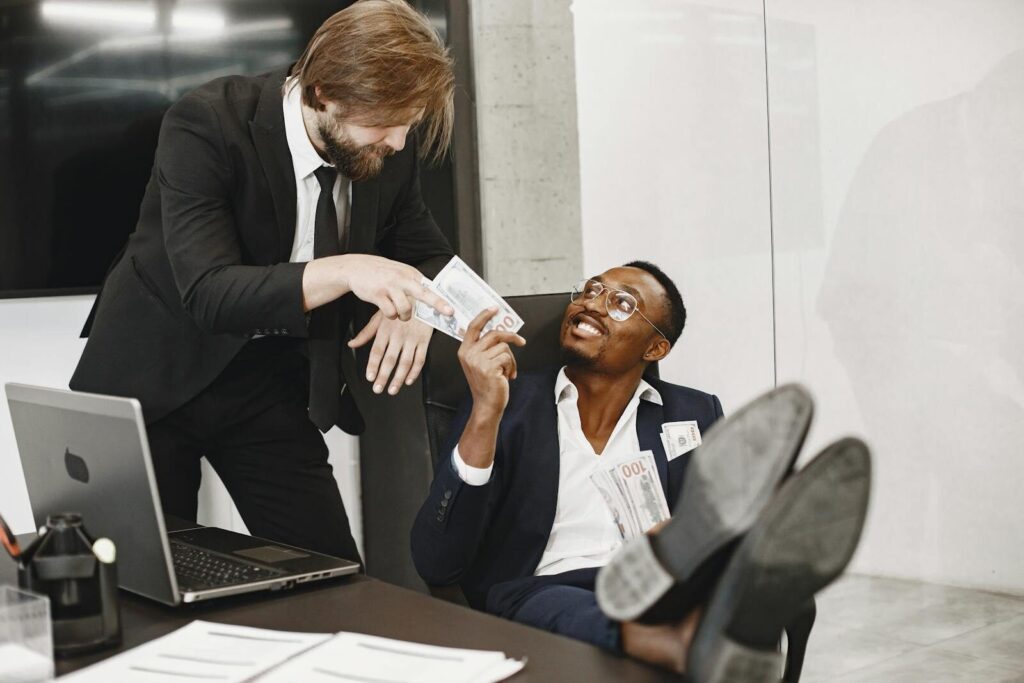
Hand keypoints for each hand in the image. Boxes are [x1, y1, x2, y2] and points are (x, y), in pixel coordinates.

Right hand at [303, 254, 453, 319]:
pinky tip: (386, 309)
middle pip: (424, 293)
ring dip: (403, 316)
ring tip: (398, 313)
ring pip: (405, 309)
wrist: (357, 267)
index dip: (441, 301)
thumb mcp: (400, 273)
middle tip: (449, 312)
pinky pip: (390, 312)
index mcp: (410, 274)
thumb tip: (430, 295)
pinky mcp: (378, 294)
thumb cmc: (382, 273)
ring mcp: (390, 286)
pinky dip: (390, 315)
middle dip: (437, 304)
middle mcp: (402, 278)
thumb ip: (413, 282)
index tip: (451, 310)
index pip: (429, 288)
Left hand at [349, 311, 432, 394]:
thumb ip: (366, 333)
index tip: (370, 377)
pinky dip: (415, 371)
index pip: (377, 351)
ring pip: (405, 362)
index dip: (373, 365)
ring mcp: (412, 339)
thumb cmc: (398, 306)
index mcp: (385, 329)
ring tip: (392, 389)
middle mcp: (398, 335)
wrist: (421, 296)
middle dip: (384, 376)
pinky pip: (420, 359)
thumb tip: (352, 344)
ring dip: (399, 378)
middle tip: (378, 389)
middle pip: (390, 359)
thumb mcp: (379, 316)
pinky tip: (409, 380)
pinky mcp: (425, 340)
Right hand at [457, 308, 526, 416]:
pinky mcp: (489, 367)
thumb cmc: (486, 385)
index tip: (495, 308)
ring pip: (504, 347)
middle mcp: (469, 354)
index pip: (473, 327)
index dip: (484, 315)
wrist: (487, 405)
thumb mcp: (480, 363)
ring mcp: (478, 360)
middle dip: (511, 337)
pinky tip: (506, 377)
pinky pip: (508, 358)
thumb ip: (484, 348)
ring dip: (510, 360)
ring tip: (507, 372)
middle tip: (521, 342)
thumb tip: (500, 333)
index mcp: (464, 351)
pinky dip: (511, 367)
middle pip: (494, 334)